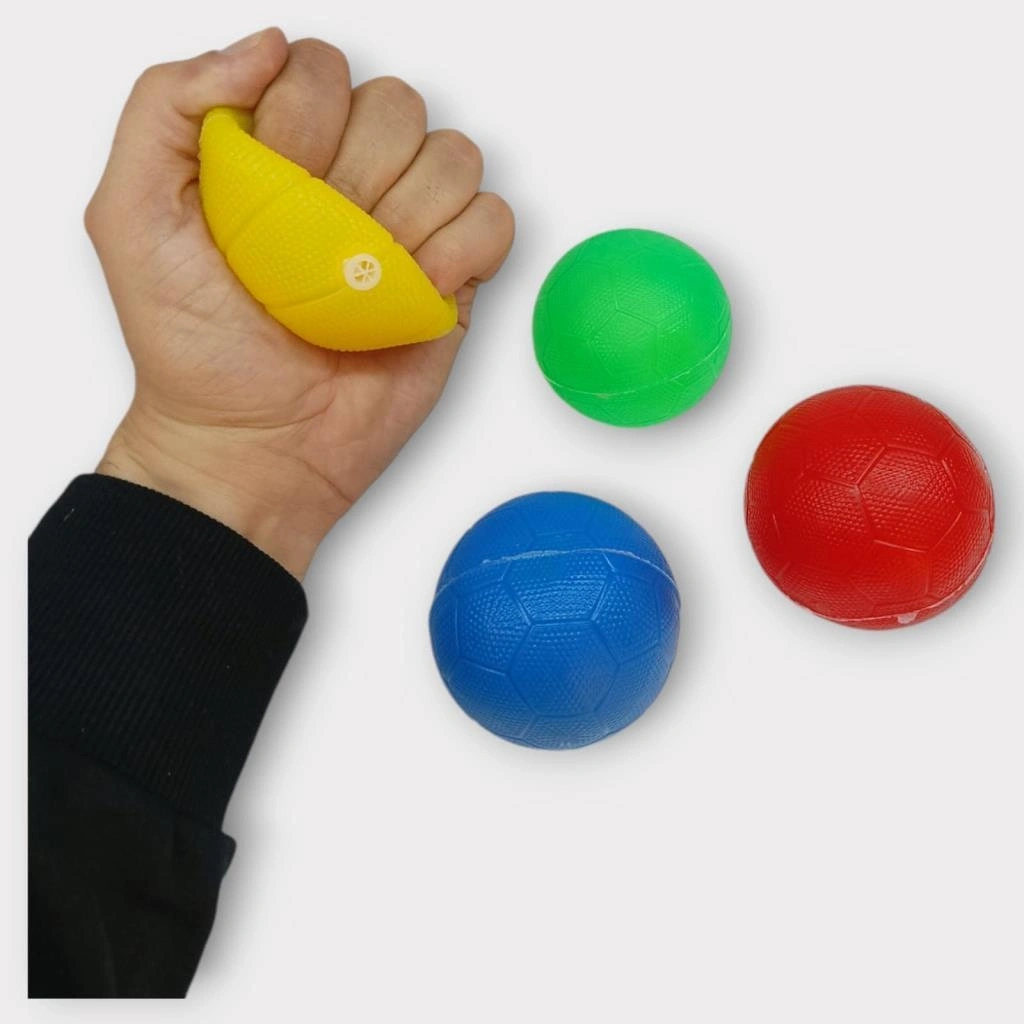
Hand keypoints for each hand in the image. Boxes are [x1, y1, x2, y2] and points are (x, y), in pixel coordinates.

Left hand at [90, 29, 513, 577]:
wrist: (254, 446)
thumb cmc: (193, 350)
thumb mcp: (131, 217)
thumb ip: (167, 107)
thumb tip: (267, 46)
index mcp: (279, 149)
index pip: (322, 68)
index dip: (307, 118)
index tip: (277, 192)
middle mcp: (350, 177)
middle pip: (398, 105)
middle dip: (357, 175)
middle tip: (319, 246)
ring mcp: (406, 229)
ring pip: (454, 157)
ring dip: (409, 218)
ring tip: (366, 278)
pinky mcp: (451, 281)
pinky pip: (493, 223)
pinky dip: (462, 252)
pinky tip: (418, 290)